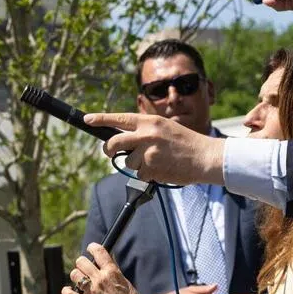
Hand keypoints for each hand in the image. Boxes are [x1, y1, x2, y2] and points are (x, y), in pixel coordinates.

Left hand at [64, 244, 150, 293]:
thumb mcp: (124, 281)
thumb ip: (113, 271)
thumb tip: (106, 260)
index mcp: (112, 272)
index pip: (98, 251)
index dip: (92, 247)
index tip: (90, 249)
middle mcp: (100, 279)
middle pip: (81, 261)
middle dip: (82, 263)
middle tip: (85, 269)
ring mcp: (92, 292)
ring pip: (74, 274)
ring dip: (76, 276)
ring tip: (81, 281)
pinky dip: (66, 291)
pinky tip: (69, 291)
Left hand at [85, 112, 224, 184]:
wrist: (205, 157)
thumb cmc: (186, 144)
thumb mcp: (165, 128)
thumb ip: (145, 132)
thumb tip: (124, 141)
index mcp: (150, 121)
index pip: (119, 119)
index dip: (101, 119)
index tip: (87, 119)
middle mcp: (146, 134)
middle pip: (113, 143)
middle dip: (108, 150)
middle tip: (110, 152)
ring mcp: (148, 151)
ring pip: (128, 161)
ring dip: (137, 164)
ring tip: (157, 161)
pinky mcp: (151, 168)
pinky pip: (140, 174)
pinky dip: (148, 175)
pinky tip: (162, 169)